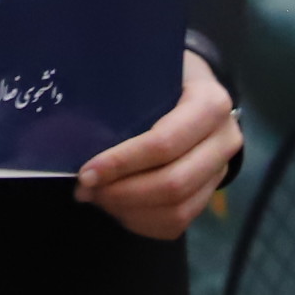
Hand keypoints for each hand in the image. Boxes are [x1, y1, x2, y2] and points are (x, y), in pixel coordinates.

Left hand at [79, 49, 240, 238]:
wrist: (196, 87)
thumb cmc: (164, 75)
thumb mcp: (149, 70)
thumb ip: (124, 94)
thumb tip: (70, 131)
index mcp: (210, 103)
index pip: (165, 143)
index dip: (122, 162)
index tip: (86, 172)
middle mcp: (224, 140)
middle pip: (173, 184)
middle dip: (122, 193)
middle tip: (85, 190)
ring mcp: (221, 171)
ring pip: (177, 211)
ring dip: (129, 210)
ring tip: (97, 198)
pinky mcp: (210, 193)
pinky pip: (177, 224)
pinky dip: (141, 221)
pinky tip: (117, 207)